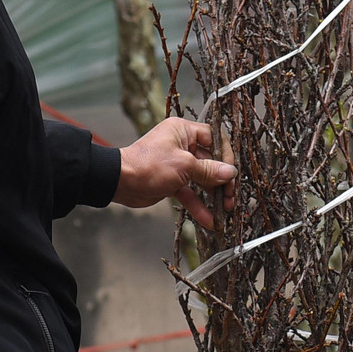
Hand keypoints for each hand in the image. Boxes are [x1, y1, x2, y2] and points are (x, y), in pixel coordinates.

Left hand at [116, 118, 236, 229]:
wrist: (120, 182)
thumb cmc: (148, 165)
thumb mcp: (183, 166)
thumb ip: (209, 170)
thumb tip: (231, 173)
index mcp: (184, 131)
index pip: (215, 138)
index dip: (226, 155)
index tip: (232, 173)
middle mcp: (182, 145)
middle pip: (211, 161)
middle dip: (223, 180)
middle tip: (231, 196)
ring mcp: (178, 164)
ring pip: (203, 179)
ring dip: (214, 195)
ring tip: (226, 210)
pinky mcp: (172, 181)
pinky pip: (191, 192)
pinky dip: (199, 205)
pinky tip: (210, 220)